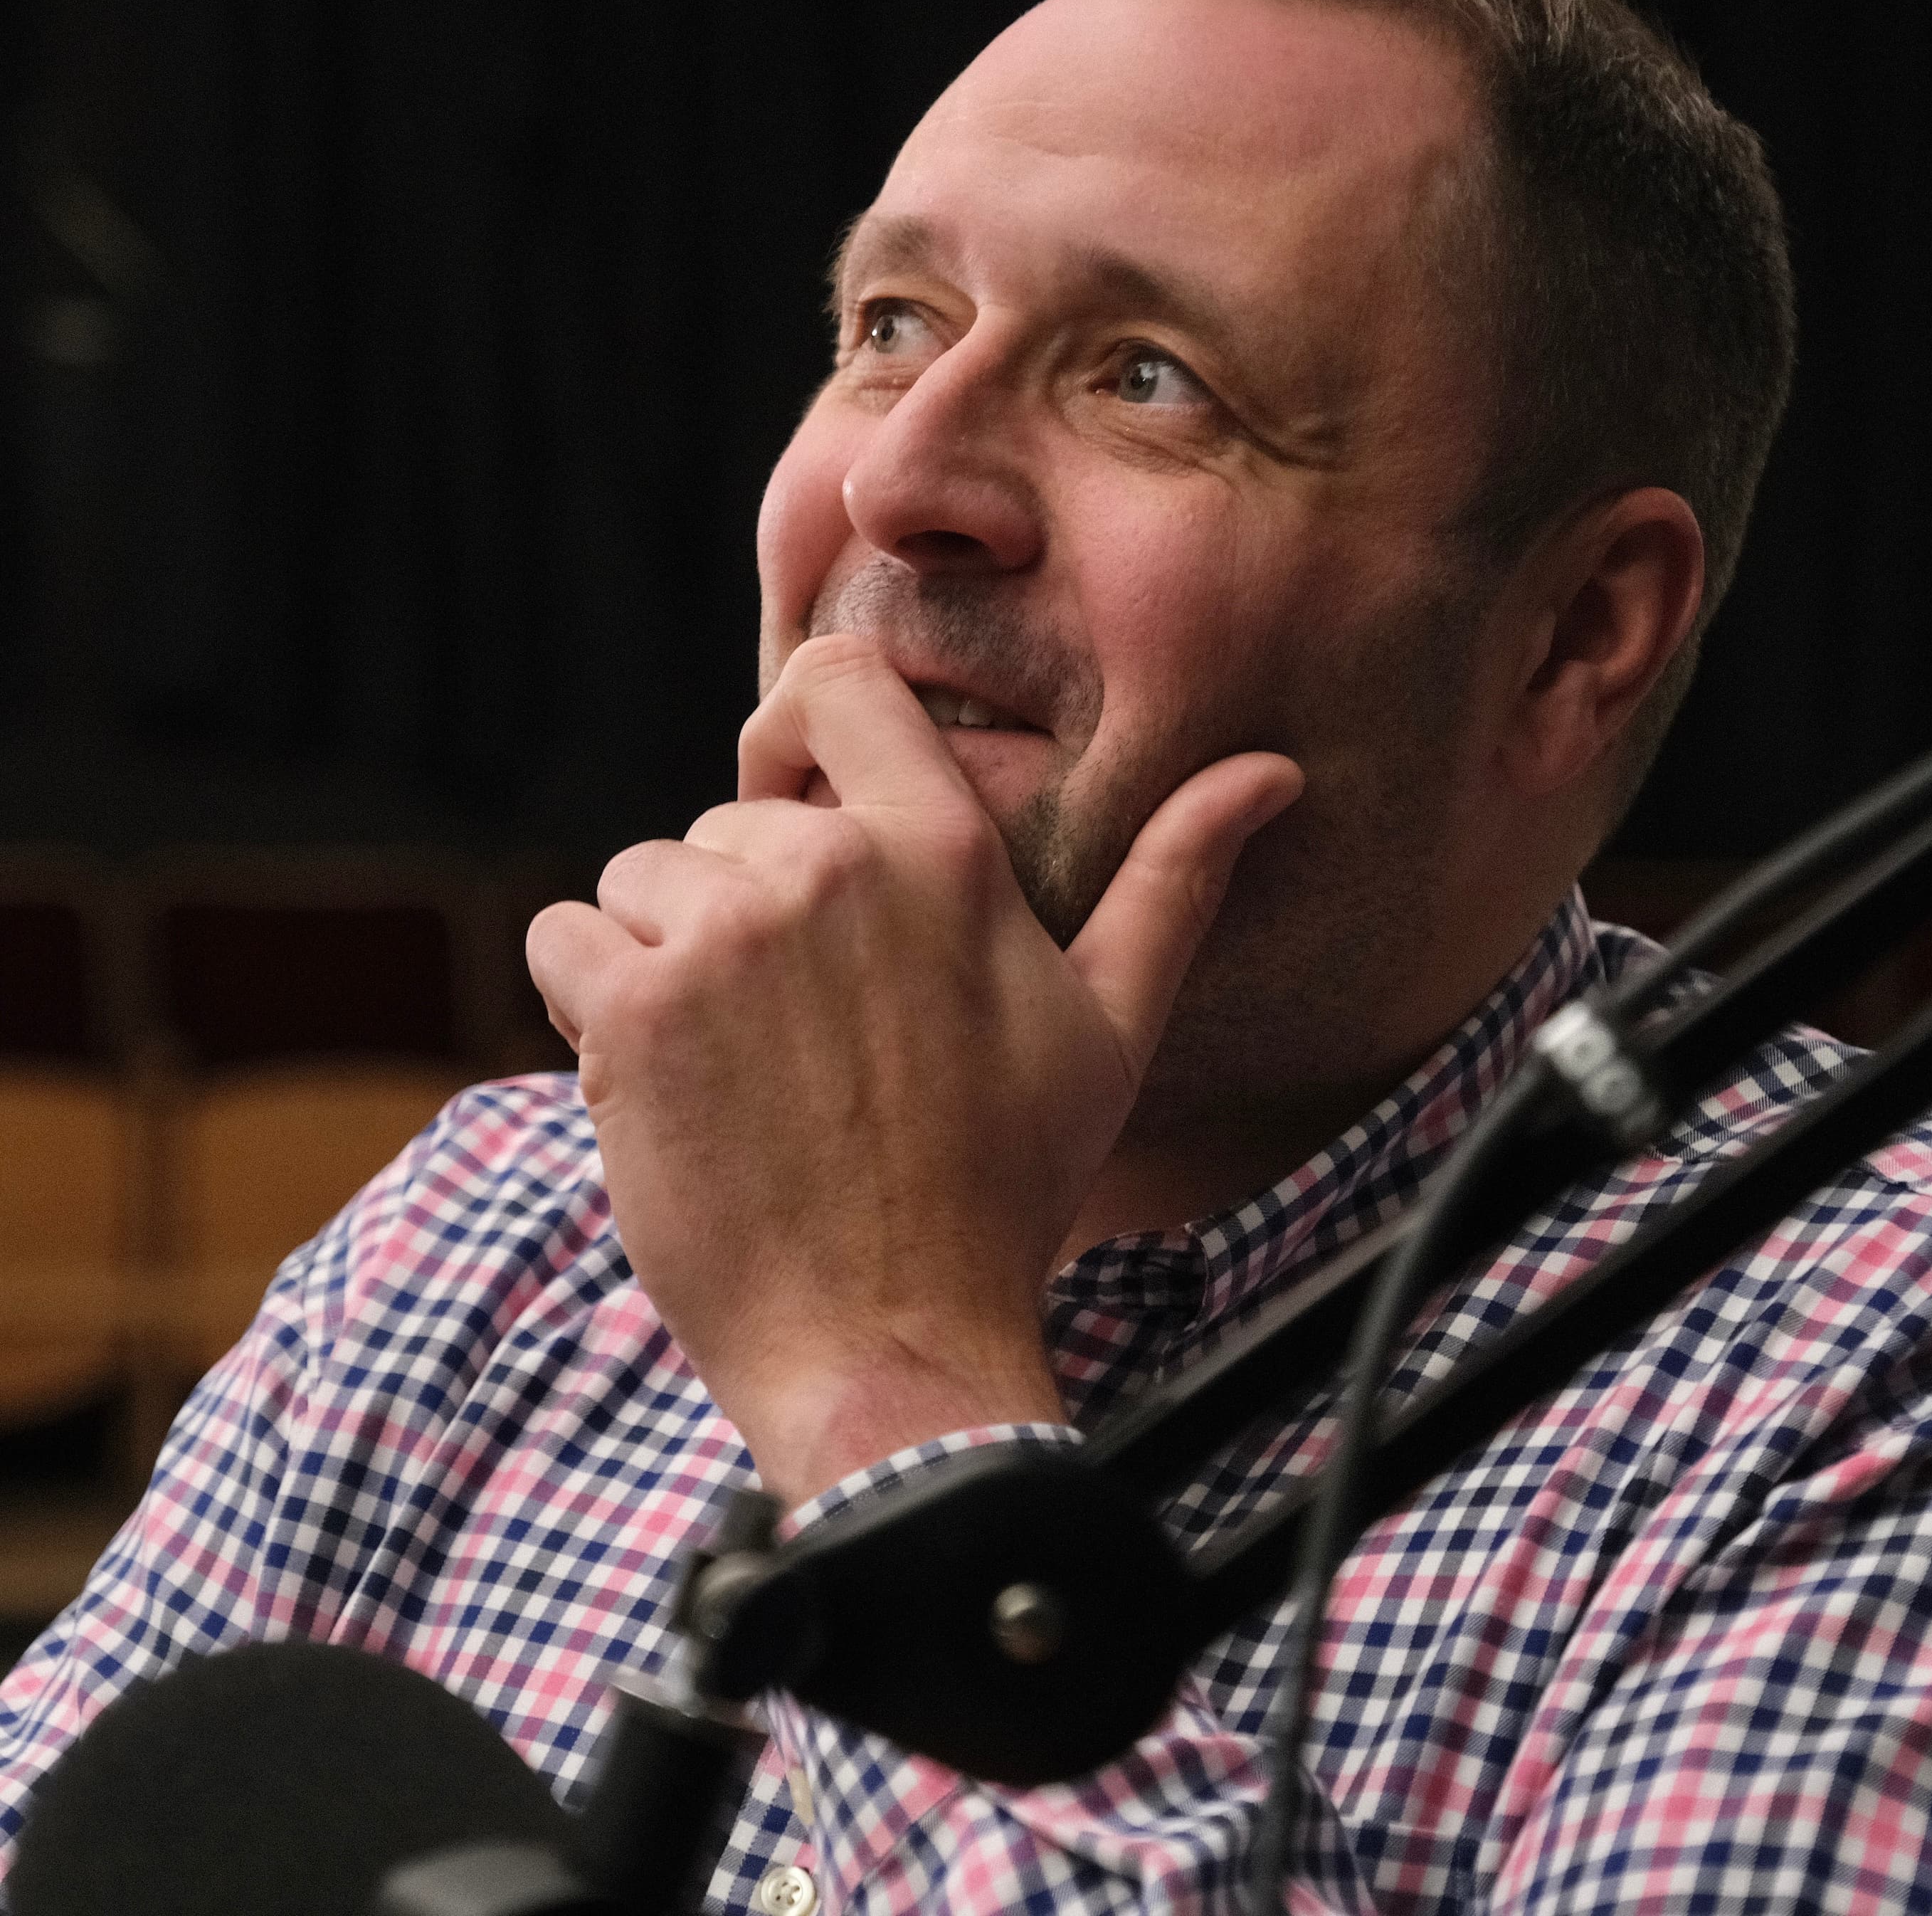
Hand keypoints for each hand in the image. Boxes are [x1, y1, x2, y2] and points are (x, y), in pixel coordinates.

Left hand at [525, 634, 1300, 1499]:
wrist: (893, 1345)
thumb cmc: (1004, 1190)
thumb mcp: (1111, 1027)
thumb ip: (1176, 879)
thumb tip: (1272, 774)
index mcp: (944, 854)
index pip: (838, 681)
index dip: (796, 733)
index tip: (791, 803)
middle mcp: (827, 868)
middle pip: (729, 819)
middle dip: (742, 910)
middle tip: (801, 1036)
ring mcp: (722, 935)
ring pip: (640, 881)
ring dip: (665, 964)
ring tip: (740, 1072)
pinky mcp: (630, 1011)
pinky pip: (564, 943)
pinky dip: (589, 1009)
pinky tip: (664, 1089)